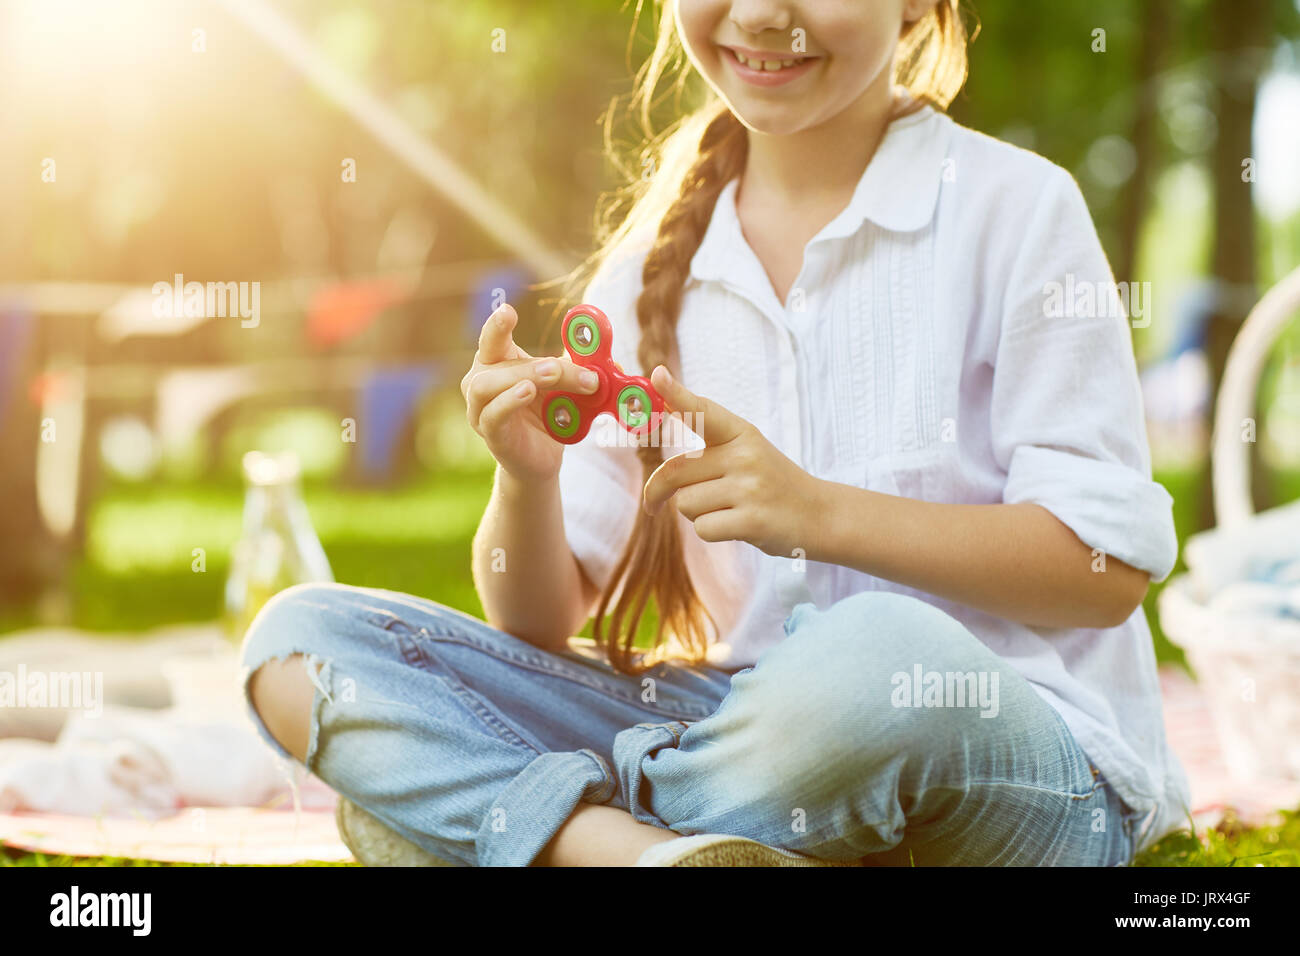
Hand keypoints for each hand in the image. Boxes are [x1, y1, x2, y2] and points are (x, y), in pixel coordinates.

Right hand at [461, 304, 600, 483]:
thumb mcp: (567, 387)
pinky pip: (492, 414)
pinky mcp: (490, 433)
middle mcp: (480, 382)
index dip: (497, 324)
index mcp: (498, 363)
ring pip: (488, 385)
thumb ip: (583, 370)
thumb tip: (616, 366)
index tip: (508, 310)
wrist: (542, 459)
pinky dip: (509, 400)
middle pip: (504, 362)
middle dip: (539, 362)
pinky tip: (527, 392)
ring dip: (522, 376)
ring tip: (551, 374)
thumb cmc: (549, 415)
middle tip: (564, 365)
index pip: (492, 338)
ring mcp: (479, 409)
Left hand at [641, 365, 820, 556]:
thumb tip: (662, 451)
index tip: (658, 376)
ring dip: (696, 513)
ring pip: (685, 503)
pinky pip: (702, 528)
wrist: (820, 515)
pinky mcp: (752, 521)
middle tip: (652, 503)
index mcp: (742, 434)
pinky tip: (736, 526)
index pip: (703, 411)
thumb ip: (710, 448)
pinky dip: (711, 532)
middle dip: (658, 491)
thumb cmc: (771, 484)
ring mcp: (750, 488)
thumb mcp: (748, 452)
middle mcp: (745, 455)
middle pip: (675, 471)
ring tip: (727, 510)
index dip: (678, 394)